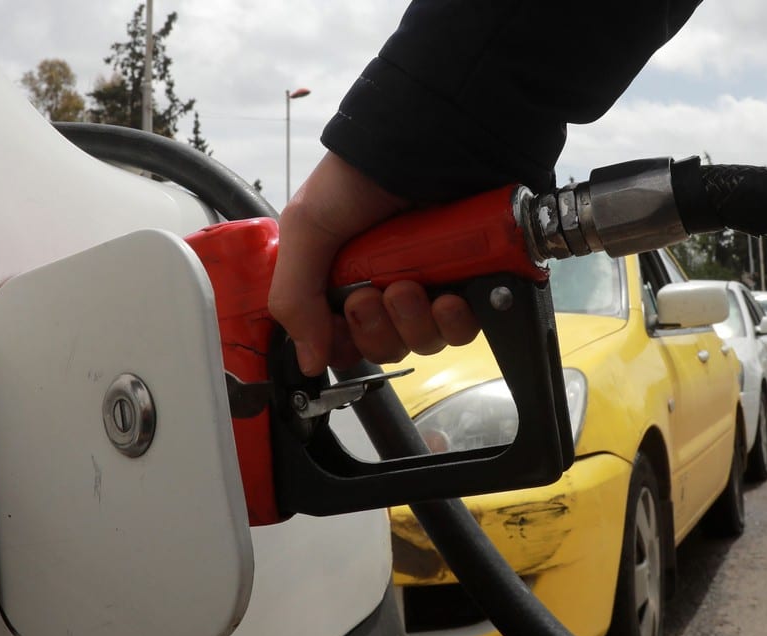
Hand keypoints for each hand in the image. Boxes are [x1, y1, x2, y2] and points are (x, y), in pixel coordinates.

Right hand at [268, 152, 479, 375]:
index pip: (343, 340)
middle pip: (384, 346)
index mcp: (345, 278)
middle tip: (374, 296)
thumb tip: (307, 361)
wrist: (427, 143)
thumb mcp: (308, 228)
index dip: (343, 343)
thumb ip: (295, 297)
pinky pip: (463, 330)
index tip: (342, 325)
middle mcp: (388, 284)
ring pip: (423, 342)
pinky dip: (455, 322)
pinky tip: (450, 298)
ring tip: (412, 287)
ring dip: (413, 324)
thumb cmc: (362, 175)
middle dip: (377, 330)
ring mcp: (432, 286)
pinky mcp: (471, 284)